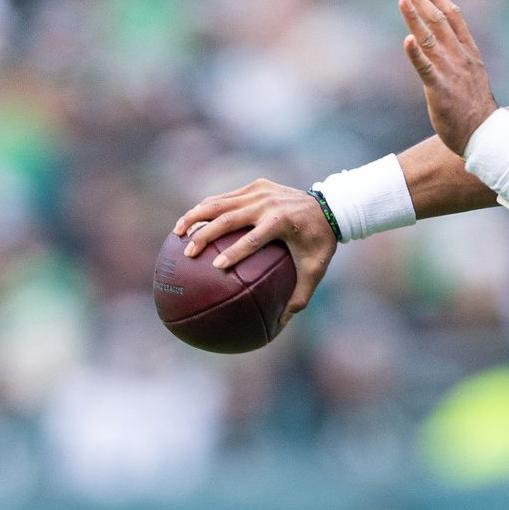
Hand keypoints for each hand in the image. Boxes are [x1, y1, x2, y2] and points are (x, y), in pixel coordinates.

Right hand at [173, 178, 337, 325]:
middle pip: (230, 218)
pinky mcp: (256, 185)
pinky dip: (205, 209)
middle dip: (206, 235)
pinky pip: (225, 197)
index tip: (216, 267)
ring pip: (220, 202)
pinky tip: (189, 223)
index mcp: (282, 222)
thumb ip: (300, 296)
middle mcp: (268, 203)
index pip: (254, 239)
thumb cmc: (320, 243)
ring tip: (177, 234)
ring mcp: (260, 191)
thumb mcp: (315, 270)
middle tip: (189, 253)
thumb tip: (281, 324)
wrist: (330, 206)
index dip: (235, 252)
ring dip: (196, 217)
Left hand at [399, 0, 498, 154]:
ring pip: (430, 38)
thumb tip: (446, 49)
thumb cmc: (477, 110)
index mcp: (469, 53)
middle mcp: (460, 58)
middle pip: (439, 20)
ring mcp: (451, 73)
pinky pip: (426, 68)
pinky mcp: (440, 90)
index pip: (454, 16)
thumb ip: (460, 60)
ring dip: (415, 16)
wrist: (486, 136)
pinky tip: (406, 39)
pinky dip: (415, 53)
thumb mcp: (473, 76)